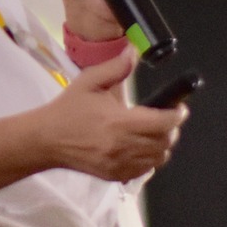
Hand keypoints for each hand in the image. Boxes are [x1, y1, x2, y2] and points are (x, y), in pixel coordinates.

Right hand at [36, 50, 185, 182]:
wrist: (46, 140)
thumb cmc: (68, 110)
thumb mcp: (90, 81)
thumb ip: (116, 67)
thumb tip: (134, 51)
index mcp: (119, 122)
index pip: (163, 122)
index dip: (177, 115)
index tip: (180, 108)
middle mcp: (123, 146)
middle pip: (165, 142)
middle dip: (172, 129)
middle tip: (167, 118)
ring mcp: (119, 164)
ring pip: (158, 158)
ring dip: (162, 145)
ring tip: (155, 133)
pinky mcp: (114, 175)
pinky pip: (144, 170)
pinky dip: (149, 159)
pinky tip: (141, 147)